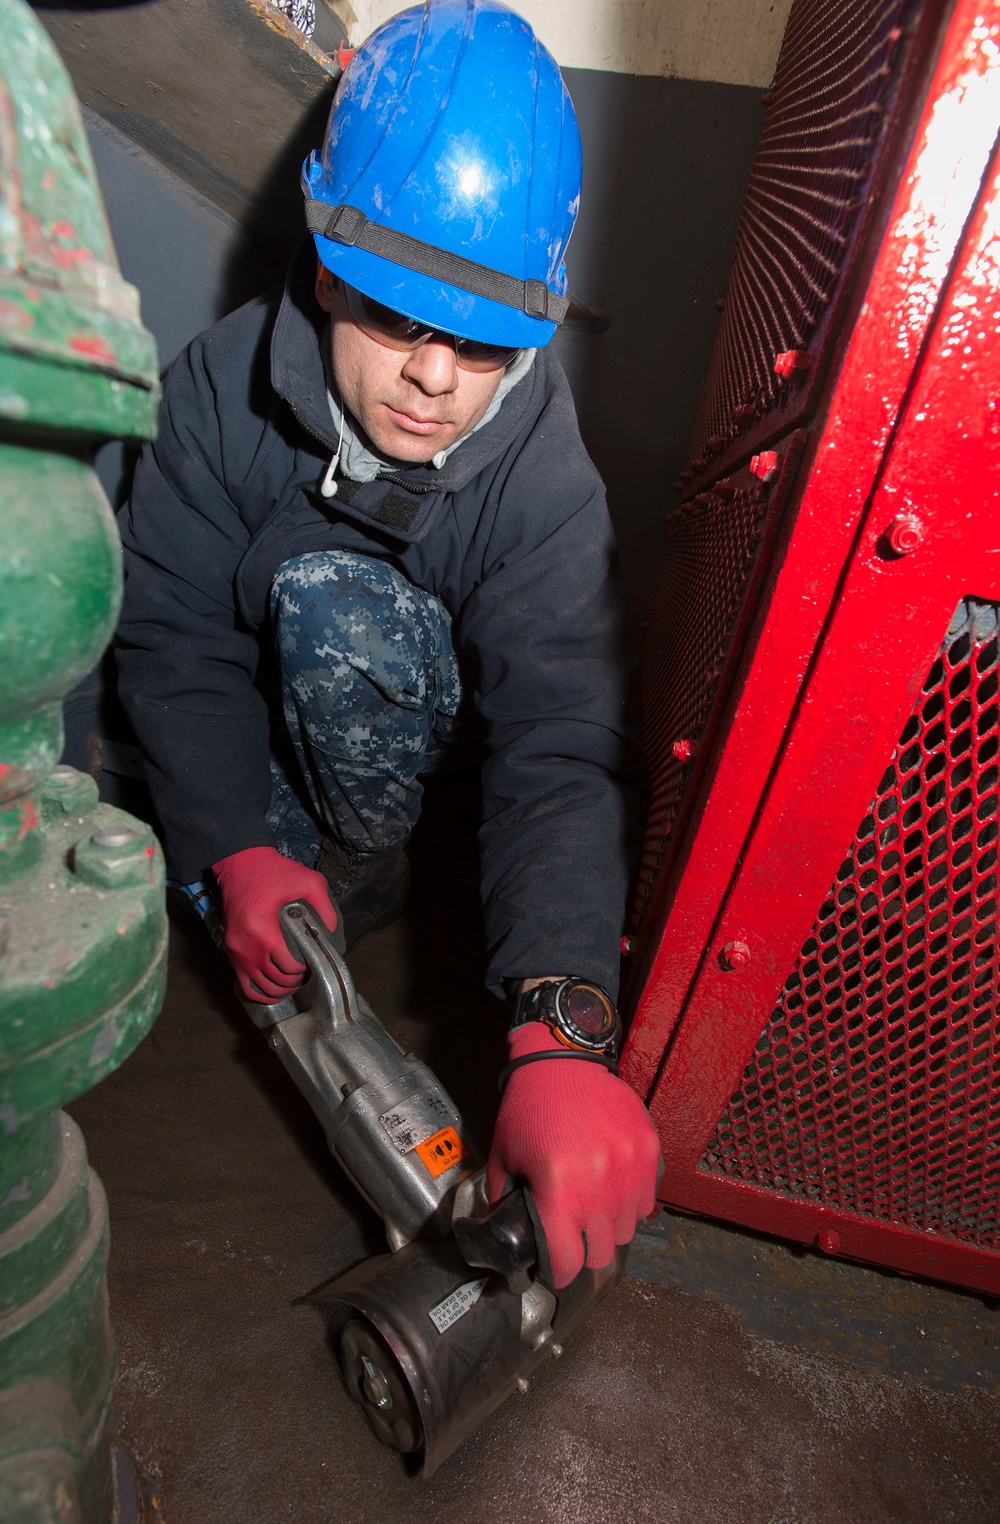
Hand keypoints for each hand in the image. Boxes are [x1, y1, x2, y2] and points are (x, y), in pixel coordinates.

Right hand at [212, 845, 338, 1001]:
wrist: (240, 863)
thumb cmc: (271, 871)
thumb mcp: (308, 881)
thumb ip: (325, 907)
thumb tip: (329, 932)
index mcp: (262, 929)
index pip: (288, 967)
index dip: (305, 969)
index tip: (312, 960)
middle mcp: (246, 945)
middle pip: (276, 980)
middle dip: (295, 980)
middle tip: (306, 971)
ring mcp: (235, 951)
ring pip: (262, 987)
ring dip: (280, 989)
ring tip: (294, 980)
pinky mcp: (230, 950)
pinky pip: (245, 985)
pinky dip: (261, 992)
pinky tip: (275, 989)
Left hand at [486, 1021, 660, 1287]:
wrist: (563, 1058)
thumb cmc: (530, 1106)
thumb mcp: (505, 1155)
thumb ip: (505, 1199)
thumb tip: (503, 1231)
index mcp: (560, 1191)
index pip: (569, 1262)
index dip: (558, 1273)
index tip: (554, 1270)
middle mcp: (601, 1185)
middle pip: (603, 1252)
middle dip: (585, 1252)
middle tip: (573, 1237)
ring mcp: (630, 1167)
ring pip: (629, 1228)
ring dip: (610, 1227)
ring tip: (593, 1210)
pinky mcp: (649, 1150)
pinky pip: (647, 1199)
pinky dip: (631, 1202)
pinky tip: (613, 1188)